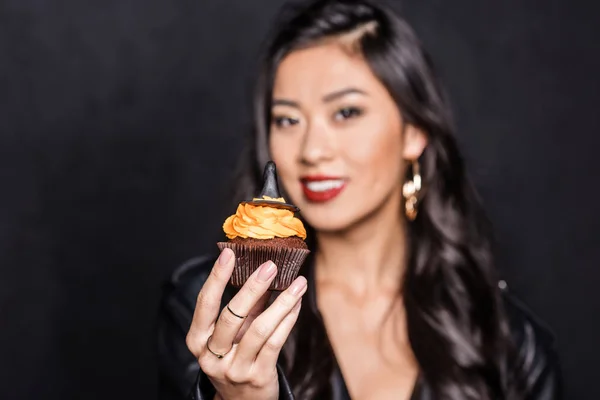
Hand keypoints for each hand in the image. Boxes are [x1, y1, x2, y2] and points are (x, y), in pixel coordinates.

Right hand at [186, 248, 306, 399]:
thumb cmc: (234, 359)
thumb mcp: (230, 336)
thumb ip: (243, 308)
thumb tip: (261, 273)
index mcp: (197, 341)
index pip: (204, 304)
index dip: (216, 277)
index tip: (229, 253)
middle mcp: (211, 356)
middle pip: (231, 316)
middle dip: (253, 287)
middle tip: (271, 266)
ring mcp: (234, 369)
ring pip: (259, 329)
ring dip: (282, 302)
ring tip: (298, 283)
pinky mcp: (257, 377)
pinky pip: (275, 343)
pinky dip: (288, 320)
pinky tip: (297, 304)